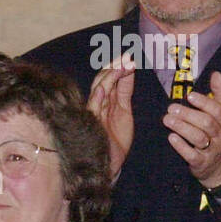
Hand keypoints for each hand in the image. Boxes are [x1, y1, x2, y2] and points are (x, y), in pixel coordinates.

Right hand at [87, 56, 134, 179]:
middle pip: (102, 80)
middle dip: (114, 68)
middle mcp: (98, 105)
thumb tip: (129, 71)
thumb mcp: (124, 112)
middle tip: (126, 57)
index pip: (108, 79)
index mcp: (105, 101)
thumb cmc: (115, 142)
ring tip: (122, 66)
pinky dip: (97, 99)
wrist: (109, 165)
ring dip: (110, 77)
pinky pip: (92, 109)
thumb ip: (124, 93)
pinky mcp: (91, 124)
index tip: (129, 57)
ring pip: (99, 90)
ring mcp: (93, 113)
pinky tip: (104, 89)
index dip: (118, 68)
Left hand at [164, 71, 220, 187]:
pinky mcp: (201, 163)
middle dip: (189, 115)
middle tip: (171, 107)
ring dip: (182, 127)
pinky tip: (171, 137)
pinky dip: (181, 146)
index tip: (190, 96)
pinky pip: (192, 155)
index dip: (204, 103)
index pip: (218, 110)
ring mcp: (211, 150)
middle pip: (207, 123)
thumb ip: (220, 94)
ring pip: (199, 138)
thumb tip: (216, 74)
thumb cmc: (220, 135)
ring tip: (167, 119)